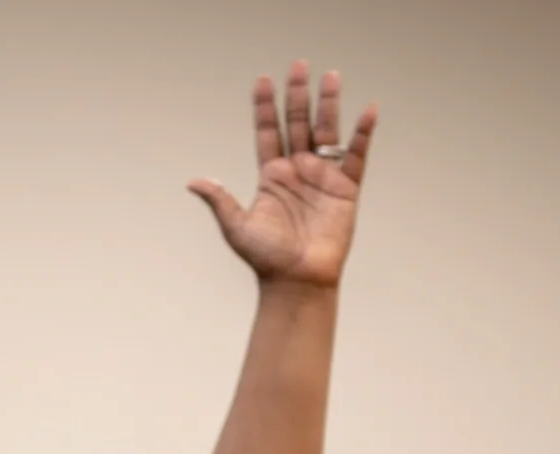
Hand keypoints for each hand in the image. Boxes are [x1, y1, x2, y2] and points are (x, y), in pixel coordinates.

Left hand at [189, 63, 376, 289]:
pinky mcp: (346, 189)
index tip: (262, 80)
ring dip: (328, 104)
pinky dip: (362, 134)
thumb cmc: (266, 259)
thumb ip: (220, 200)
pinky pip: (356, 156)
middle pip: (297, 123)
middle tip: (298, 64)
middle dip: (297, 94)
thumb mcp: (237, 227)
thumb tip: (193, 182)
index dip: (265, 106)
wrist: (297, 281)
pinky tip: (367, 112)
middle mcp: (297, 170)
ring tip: (330, 76)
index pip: (268, 131)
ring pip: (326, 131)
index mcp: (271, 176)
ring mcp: (322, 177)